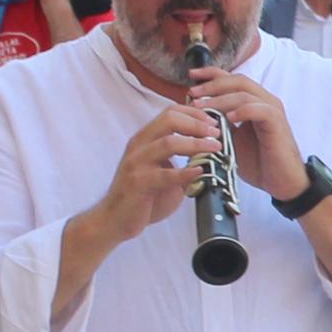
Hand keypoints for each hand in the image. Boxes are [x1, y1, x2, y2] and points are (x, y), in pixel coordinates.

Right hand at [88, 97, 225, 247]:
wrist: (115, 219)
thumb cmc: (142, 195)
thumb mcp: (163, 171)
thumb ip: (181, 161)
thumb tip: (210, 156)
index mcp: (145, 139)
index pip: (170, 113)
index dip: (194, 113)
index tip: (213, 121)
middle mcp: (139, 146)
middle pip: (169, 120)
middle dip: (197, 124)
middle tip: (216, 133)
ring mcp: (137, 163)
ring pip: (168, 143)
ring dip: (195, 143)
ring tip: (213, 148)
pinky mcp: (138, 183)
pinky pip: (165, 174)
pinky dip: (185, 172)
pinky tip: (199, 171)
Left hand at [185, 65, 301, 190]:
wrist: (281, 181)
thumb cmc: (258, 161)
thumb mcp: (232, 139)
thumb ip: (219, 124)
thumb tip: (194, 116)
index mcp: (254, 101)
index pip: (232, 79)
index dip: (211, 74)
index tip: (191, 76)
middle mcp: (264, 101)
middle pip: (237, 80)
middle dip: (212, 84)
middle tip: (193, 93)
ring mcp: (272, 110)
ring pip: (245, 93)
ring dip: (221, 99)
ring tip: (202, 107)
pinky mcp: (277, 122)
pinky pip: (260, 109)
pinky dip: (243, 111)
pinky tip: (228, 118)